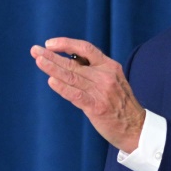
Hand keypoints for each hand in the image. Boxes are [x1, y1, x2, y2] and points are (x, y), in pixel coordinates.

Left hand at [30, 37, 144, 152]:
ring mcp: (101, 91)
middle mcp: (106, 76)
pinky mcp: (97, 107)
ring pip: (72, 76)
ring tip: (38, 61)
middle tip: (35, 50)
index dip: (67, 43)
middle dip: (52, 56)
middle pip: (74, 62)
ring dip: (52, 68)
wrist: (135, 127)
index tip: (50, 43)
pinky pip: (76, 95)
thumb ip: (95, 71)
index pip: (86, 48)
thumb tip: (69, 61)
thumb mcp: (113, 80)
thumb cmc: (120, 104)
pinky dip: (63, 88)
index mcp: (110, 66)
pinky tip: (51, 81)